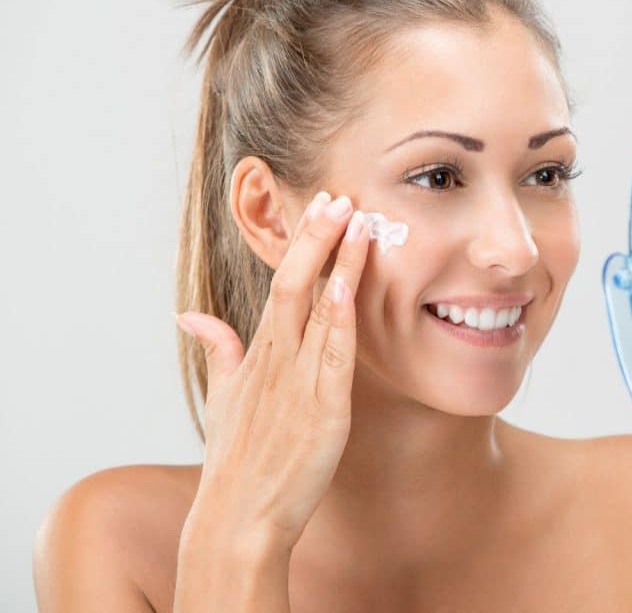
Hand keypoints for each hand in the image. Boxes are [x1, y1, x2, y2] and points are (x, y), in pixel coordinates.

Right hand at [175, 190, 369, 552]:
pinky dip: (340, 320)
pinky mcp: (323, 411)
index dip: (303, 244)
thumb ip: (217, 350)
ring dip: (339, 263)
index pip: (282, 285)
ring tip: (359, 222)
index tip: (322, 206)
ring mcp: (298, 384)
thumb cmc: (235, 459)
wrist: (237, 518)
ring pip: (318, 310)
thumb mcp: (223, 397)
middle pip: (295, 284)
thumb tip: (190, 316)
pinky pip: (333, 356)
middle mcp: (276, 361)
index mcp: (258, 354)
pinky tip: (350, 286)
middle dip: (317, 237)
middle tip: (339, 196)